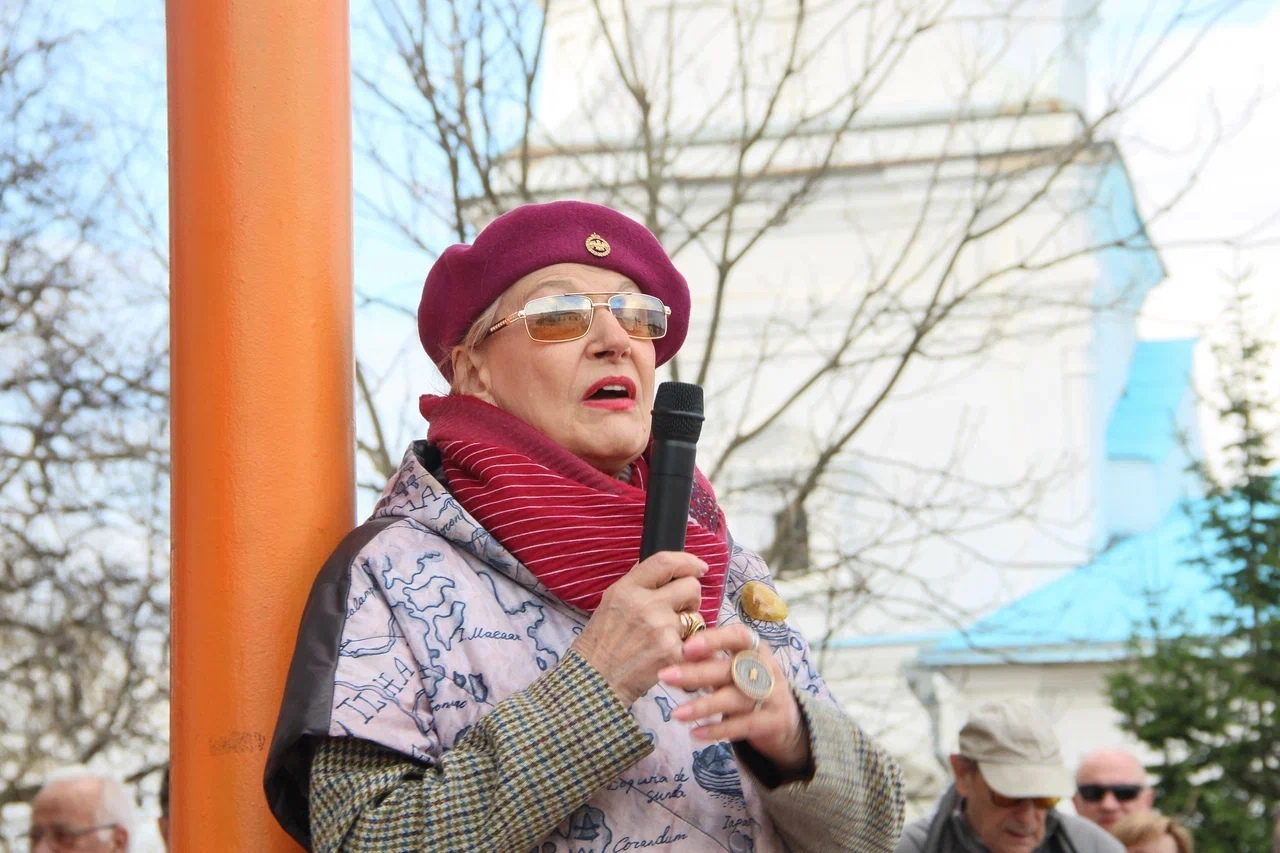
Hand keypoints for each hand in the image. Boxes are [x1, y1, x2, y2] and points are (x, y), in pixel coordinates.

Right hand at [572, 552, 706, 706]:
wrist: (596, 680)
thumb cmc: (602, 642)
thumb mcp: (611, 601)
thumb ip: (637, 583)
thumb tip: (663, 568)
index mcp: (628, 589)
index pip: (665, 562)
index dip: (687, 561)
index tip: (698, 567)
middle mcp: (646, 605)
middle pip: (691, 587)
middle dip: (691, 596)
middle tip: (680, 608)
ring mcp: (662, 629)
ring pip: (696, 616)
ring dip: (688, 623)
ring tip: (666, 635)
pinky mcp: (673, 652)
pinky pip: (694, 641)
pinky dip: (686, 646)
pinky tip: (667, 652)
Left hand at [657, 625, 810, 777]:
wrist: (789, 719)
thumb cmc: (751, 684)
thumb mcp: (736, 667)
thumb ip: (712, 658)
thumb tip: (681, 650)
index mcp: (756, 648)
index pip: (739, 636)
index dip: (714, 640)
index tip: (687, 647)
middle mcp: (766, 668)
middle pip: (730, 669)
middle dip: (696, 673)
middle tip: (665, 676)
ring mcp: (773, 695)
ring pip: (735, 699)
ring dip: (703, 706)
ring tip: (675, 714)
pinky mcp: (773, 722)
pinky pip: (743, 725)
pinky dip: (718, 730)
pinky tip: (695, 733)